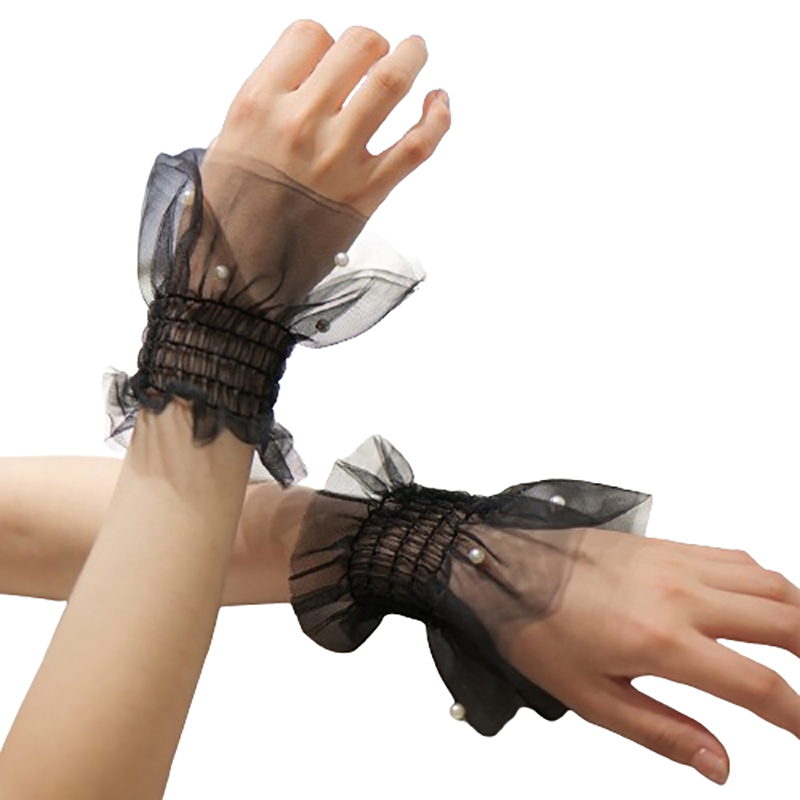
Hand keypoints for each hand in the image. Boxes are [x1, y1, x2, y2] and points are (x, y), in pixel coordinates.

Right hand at [208, 19, 450, 215]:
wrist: (240, 273)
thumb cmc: (230, 210)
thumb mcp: (228, 140)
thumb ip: (270, 102)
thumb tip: (313, 79)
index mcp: (259, 104)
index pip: (309, 34)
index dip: (324, 40)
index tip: (327, 58)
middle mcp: (301, 123)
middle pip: (358, 47)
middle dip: (373, 42)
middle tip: (376, 52)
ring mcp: (339, 158)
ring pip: (392, 82)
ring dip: (413, 57)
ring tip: (417, 50)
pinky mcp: (367, 193)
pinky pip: (416, 145)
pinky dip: (437, 118)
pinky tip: (438, 101)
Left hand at [507, 530, 799, 783]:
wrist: (505, 565)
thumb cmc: (537, 629)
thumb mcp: (591, 698)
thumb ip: (663, 732)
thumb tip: (721, 766)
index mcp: (661, 640)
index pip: (758, 685)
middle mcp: (680, 595)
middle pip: (785, 622)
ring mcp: (676, 564)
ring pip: (770, 583)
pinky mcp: (665, 545)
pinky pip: (735, 558)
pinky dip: (767, 583)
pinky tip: (766, 602)